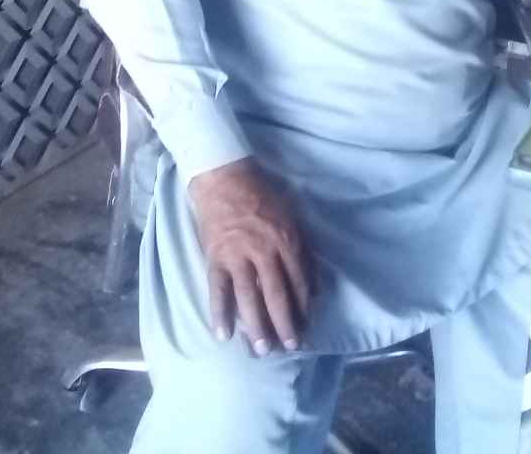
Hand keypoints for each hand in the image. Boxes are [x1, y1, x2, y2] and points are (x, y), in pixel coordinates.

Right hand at [189, 157, 311, 355]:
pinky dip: (219, 312)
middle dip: (284, 323)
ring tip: (261, 349)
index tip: (306, 327)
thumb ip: (303, 253)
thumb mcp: (291, 219)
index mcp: (286, 241)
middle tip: (289, 347)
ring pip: (248, 296)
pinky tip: (223, 334)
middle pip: (275, 294)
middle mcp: (264, 251)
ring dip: (255, 325)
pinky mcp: (216, 257)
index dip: (303, 307)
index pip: (298, 281)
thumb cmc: (262, 198)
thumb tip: (314, 289)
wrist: (225, 180)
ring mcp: (237, 255)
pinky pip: (218, 289)